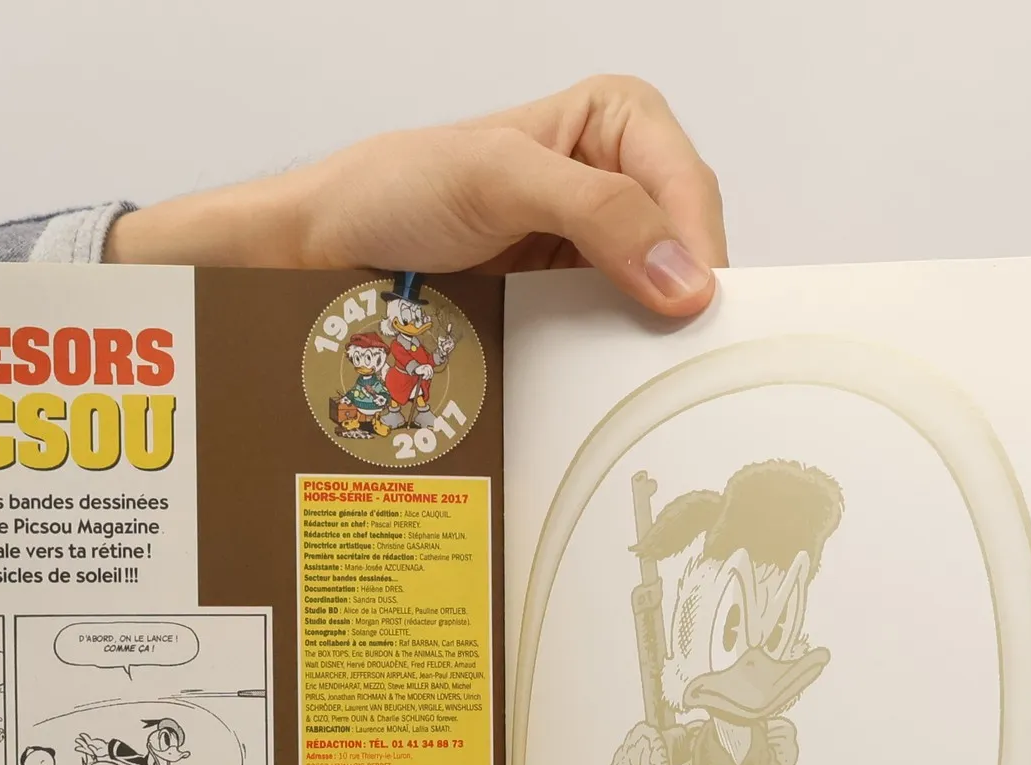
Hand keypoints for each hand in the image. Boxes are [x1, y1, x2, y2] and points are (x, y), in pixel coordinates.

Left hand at [106, 75, 725, 316]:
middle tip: (684, 355)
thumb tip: (684, 274)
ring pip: (657, 295)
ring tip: (650, 375)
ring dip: (652, 335)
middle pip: (685, 244)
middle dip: (685, 295)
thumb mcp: (501, 179)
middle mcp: (614, 179)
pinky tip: (612, 378)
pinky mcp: (567, 301)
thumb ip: (598, 212)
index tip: (699, 309)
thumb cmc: (397, 190)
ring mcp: (593, 247)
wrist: (330, 251)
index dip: (700, 247)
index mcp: (614, 121)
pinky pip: (614, 332)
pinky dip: (615, 356)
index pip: (687, 184)